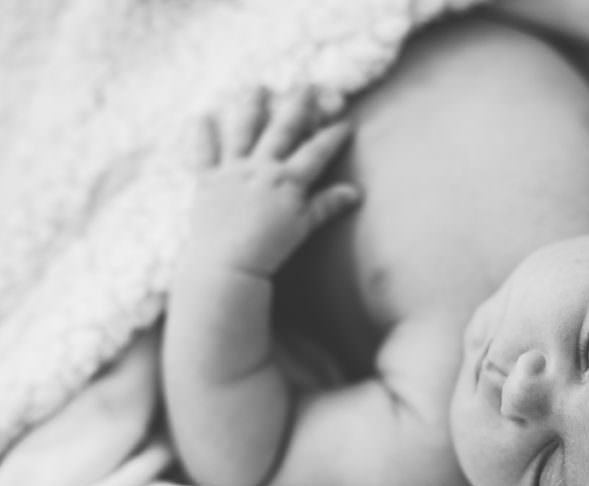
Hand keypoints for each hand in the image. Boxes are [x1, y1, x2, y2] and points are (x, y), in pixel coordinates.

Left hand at [186, 85, 359, 276]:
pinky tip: (201, 116)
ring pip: (243, 131)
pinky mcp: (207, 180)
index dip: (332, 136)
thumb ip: (326, 206)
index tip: (345, 122)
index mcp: (287, 180)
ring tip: (257, 87)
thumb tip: (355, 192)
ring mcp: (232, 171)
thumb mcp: (303, 227)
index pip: (316, 151)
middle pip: (282, 130)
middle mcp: (260, 168)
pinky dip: (202, 134)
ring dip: (251, 107)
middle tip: (306, 86)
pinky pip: (203, 152)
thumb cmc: (269, 249)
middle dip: (297, 106)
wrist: (228, 264)